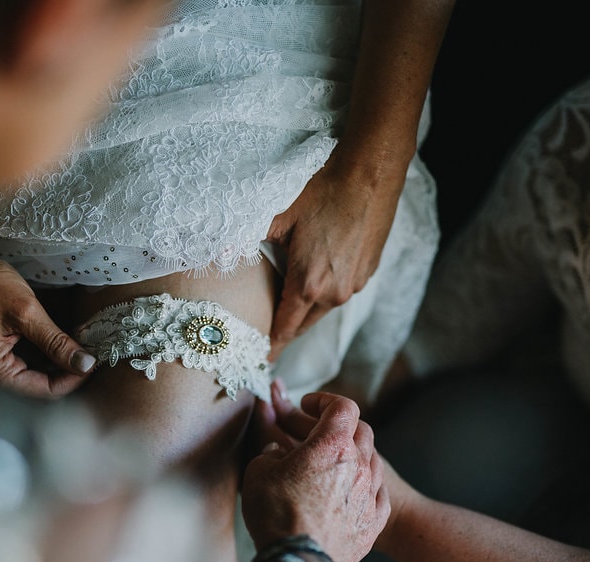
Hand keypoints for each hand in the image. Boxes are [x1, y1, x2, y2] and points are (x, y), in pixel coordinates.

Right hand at [0, 246, 94, 399]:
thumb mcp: (25, 311)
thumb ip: (56, 342)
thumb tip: (85, 365)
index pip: (46, 390)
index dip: (74, 378)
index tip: (96, 359)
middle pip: (42, 382)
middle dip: (69, 368)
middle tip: (94, 348)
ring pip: (38, 369)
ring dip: (61, 358)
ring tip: (83, 340)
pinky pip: (29, 355)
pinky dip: (48, 347)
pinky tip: (65, 334)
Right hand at [241, 379, 389, 561]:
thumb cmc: (276, 514)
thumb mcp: (259, 471)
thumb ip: (270, 451)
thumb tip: (276, 449)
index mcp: (332, 445)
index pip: (342, 406)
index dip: (325, 401)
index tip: (308, 404)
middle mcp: (358, 464)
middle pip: (360, 430)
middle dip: (340, 426)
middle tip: (319, 431)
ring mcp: (370, 493)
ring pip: (371, 460)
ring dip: (354, 455)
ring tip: (335, 461)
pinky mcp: (374, 521)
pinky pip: (377, 493)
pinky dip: (364, 486)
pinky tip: (352, 490)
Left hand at [265, 157, 402, 359]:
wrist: (370, 173)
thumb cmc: (322, 191)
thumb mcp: (277, 216)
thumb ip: (248, 241)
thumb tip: (219, 254)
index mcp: (309, 285)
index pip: (285, 329)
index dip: (271, 346)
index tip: (260, 359)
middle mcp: (334, 293)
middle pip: (303, 324)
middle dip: (285, 331)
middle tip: (267, 336)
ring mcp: (355, 284)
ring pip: (323, 309)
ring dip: (305, 310)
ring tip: (288, 306)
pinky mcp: (368, 272)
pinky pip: (340, 292)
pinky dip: (325, 292)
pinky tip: (316, 276)